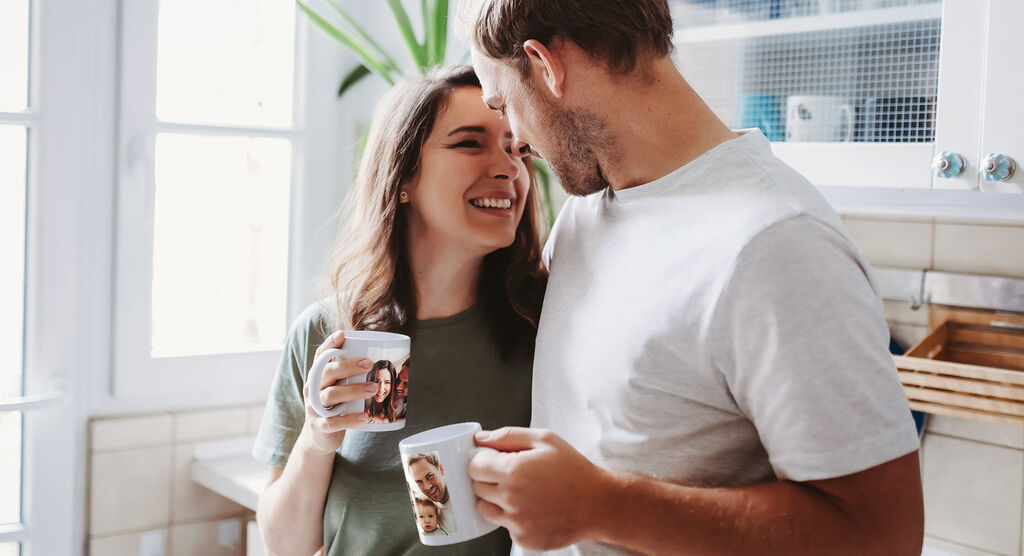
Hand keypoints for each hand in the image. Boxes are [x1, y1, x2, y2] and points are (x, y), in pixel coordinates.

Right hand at [301, 331, 374, 455]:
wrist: (319, 437)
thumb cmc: (335, 406)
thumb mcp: (338, 387)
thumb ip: (351, 374)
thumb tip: (384, 356)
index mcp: (318, 376)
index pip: (320, 356)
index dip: (330, 344)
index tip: (342, 334)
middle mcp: (313, 389)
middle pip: (327, 372)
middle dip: (348, 366)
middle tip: (369, 363)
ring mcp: (314, 408)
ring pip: (330, 395)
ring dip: (353, 390)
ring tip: (374, 388)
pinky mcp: (320, 426)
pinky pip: (333, 422)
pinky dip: (350, 419)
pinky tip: (365, 417)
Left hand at [469, 427, 610, 550]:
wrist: (597, 504)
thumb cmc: (574, 470)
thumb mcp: (545, 440)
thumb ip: (508, 436)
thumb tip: (481, 438)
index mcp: (513, 471)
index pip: (474, 467)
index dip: (484, 461)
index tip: (495, 460)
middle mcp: (511, 499)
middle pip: (477, 488)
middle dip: (489, 478)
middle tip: (512, 475)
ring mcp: (516, 522)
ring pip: (485, 509)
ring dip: (495, 500)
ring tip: (521, 492)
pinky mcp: (523, 538)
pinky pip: (504, 526)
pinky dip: (513, 517)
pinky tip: (533, 508)